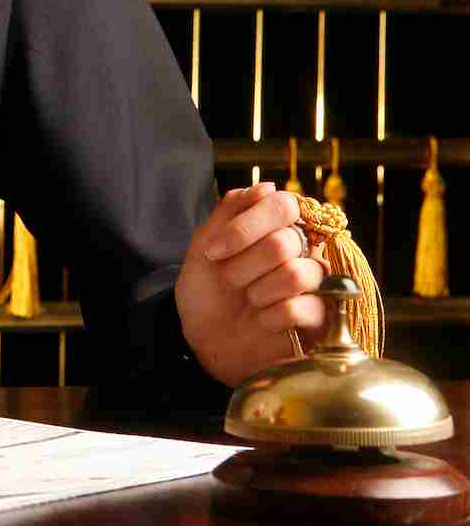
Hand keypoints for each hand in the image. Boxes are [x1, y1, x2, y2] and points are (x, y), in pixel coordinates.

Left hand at [174, 181, 326, 386]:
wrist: (204, 339)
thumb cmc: (208, 289)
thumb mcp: (205, 244)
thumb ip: (231, 209)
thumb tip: (268, 186)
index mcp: (278, 228)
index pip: (283, 205)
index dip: (245, 227)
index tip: (213, 251)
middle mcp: (304, 252)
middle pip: (284, 242)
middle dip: (243, 266)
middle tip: (231, 281)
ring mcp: (317, 286)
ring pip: (296, 274)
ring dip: (257, 291)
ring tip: (249, 301)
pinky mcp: (322, 321)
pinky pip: (301, 308)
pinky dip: (270, 316)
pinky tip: (263, 321)